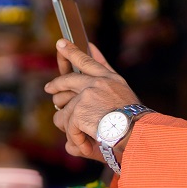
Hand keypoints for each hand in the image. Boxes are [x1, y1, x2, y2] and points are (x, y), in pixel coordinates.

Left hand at [45, 40, 140, 162]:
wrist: (138, 133)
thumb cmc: (134, 119)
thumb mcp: (123, 90)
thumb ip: (106, 70)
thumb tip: (91, 46)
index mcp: (109, 79)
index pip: (87, 61)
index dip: (72, 51)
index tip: (61, 42)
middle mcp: (96, 83)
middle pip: (67, 80)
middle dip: (56, 84)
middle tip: (49, 88)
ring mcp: (86, 96)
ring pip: (64, 110)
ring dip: (70, 125)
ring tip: (80, 136)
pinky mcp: (79, 111)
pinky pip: (67, 126)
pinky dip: (76, 138)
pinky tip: (86, 145)